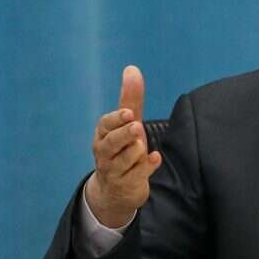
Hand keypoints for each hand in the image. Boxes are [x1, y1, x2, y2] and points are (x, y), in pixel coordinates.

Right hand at [84, 65, 162, 227]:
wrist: (115, 190)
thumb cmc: (121, 148)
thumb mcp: (126, 124)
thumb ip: (130, 99)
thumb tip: (131, 68)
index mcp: (102, 135)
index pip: (105, 124)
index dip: (117, 119)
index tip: (129, 114)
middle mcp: (104, 153)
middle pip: (113, 142)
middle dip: (125, 135)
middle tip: (136, 127)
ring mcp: (113, 171)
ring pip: (127, 158)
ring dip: (137, 152)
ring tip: (140, 149)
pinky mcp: (126, 185)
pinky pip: (138, 174)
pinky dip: (147, 166)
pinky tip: (155, 158)